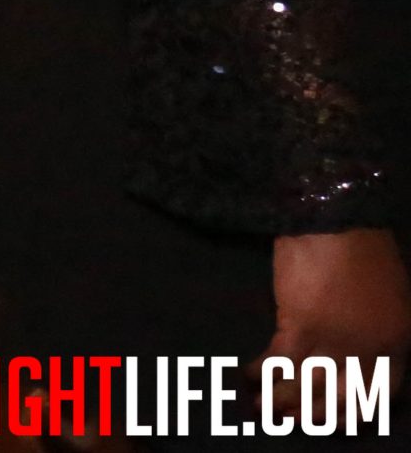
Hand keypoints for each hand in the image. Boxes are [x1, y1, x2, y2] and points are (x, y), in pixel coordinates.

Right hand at [263, 230, 410, 410]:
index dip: (354, 411)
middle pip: (340, 401)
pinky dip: (259, 374)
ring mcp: (337, 344)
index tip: (335, 418)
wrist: (338, 220)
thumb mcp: (390, 299)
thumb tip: (353, 355)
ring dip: (279, 402)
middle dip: (313, 416)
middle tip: (291, 419)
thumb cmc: (364, 251)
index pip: (379, 395)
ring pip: (306, 389)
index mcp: (398, 345)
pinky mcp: (301, 328)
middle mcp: (370, 353)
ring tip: (260, 408)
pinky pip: (276, 365)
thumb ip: (378, 332)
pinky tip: (246, 375)